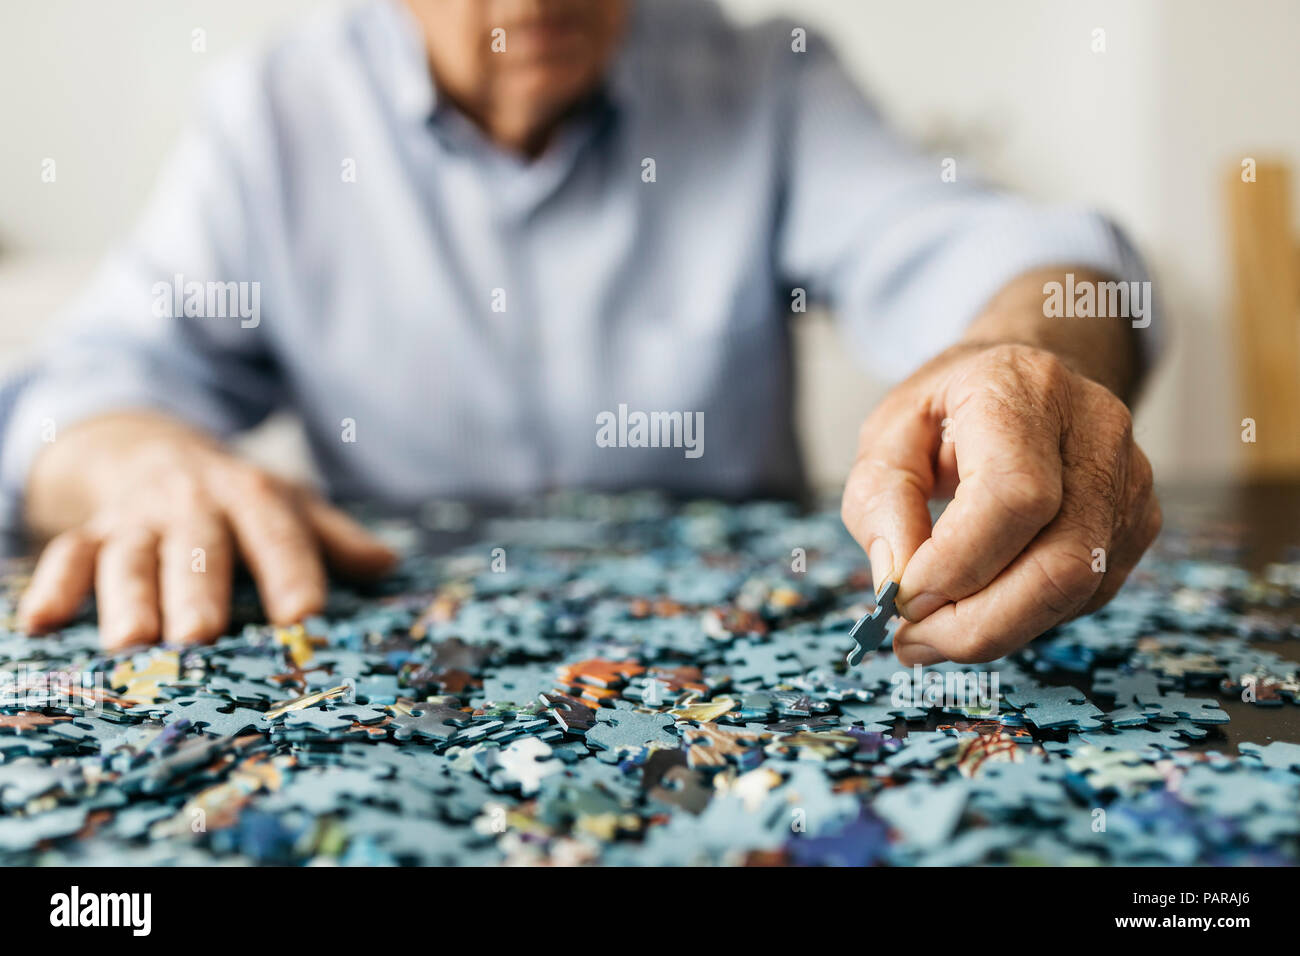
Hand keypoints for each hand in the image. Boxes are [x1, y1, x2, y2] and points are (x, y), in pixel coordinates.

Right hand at [18, 414, 395, 649]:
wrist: (156, 450)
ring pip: (132, 556)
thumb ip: (335, 538)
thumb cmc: (240, 500)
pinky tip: (41, 623)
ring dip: (128, 596)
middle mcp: (195, 505)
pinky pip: (67, 556)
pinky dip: (53, 587)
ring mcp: (140, 519)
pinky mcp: (92, 532)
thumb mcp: (290, 506)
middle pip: (199, 548)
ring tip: (131, 642)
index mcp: (254, 496)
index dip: (292, 572)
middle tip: (201, 635)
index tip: (304, 617)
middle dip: (199, 589)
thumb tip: (388, 565)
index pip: (278, 534)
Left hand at [841, 342, 1159, 664]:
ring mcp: (1128, 480)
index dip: (958, 564)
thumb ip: (881, 503)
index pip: (1014, 497)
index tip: (903, 598)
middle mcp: (1094, 431)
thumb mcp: (887, 436)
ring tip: (932, 632)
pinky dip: (1023, 618)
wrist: (1023, 380)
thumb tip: (896, 582)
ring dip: (996, 630)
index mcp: (1023, 389)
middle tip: (912, 642)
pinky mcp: (1137, 524)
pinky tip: (979, 606)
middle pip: (1061, 561)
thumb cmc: (949, 409)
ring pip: (1077, 589)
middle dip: (978, 624)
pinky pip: (1084, 596)